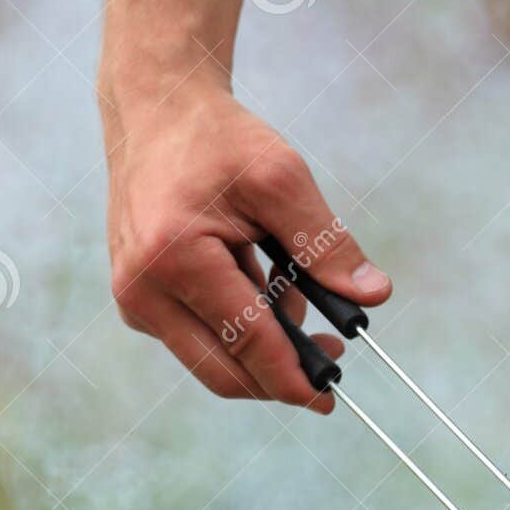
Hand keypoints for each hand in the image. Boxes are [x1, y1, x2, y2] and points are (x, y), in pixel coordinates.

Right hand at [102, 82, 390, 409]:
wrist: (156, 111)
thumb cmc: (218, 140)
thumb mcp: (282, 179)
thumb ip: (327, 244)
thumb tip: (374, 296)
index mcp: (174, 259)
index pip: (247, 344)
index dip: (294, 378)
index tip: (331, 398)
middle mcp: (142, 290)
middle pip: (224, 373)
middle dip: (282, 376)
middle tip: (332, 354)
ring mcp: (134, 300)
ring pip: (212, 360)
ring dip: (263, 345)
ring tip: (292, 286)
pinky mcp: (138, 301)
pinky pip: (198, 338)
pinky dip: (238, 326)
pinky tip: (261, 281)